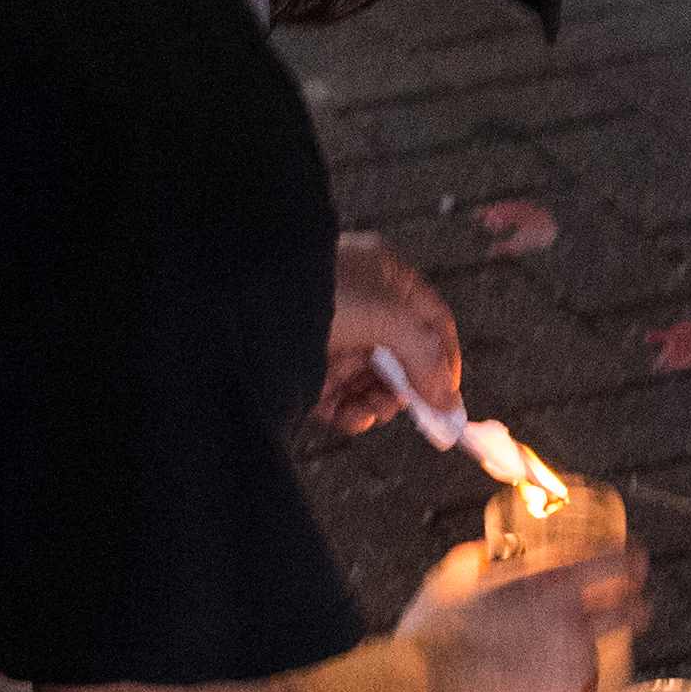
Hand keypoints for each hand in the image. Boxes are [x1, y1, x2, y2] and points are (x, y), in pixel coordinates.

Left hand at [319, 232, 458, 432]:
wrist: (240, 305)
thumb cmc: (316, 291)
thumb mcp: (384, 315)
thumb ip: (424, 354)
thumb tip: (449, 397)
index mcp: (385, 275)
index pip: (431, 318)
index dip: (445, 357)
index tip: (449, 396)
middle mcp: (361, 305)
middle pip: (402, 357)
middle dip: (406, 387)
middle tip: (408, 408)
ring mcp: (334, 337)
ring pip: (372, 382)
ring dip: (378, 403)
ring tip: (370, 410)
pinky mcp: (308, 369)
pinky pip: (342, 398)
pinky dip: (352, 412)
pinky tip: (350, 416)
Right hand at [397, 539, 643, 691]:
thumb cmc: (431, 641)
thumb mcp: (452, 580)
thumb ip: (479, 562)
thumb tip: (485, 558)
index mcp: (552, 585)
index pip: (614, 562)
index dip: (629, 560)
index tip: (634, 562)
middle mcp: (576, 627)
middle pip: (630, 611)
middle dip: (635, 608)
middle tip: (633, 610)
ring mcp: (578, 677)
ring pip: (590, 665)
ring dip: (573, 664)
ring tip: (529, 675)